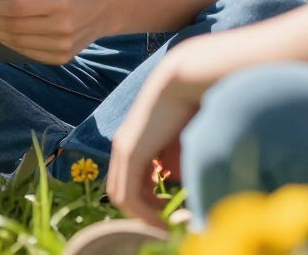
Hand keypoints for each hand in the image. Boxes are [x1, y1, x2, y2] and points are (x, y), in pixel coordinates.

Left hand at [106, 51, 205, 221]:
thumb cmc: (186, 104)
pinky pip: (129, 195)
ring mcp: (123, 150)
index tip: (165, 208)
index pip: (127, 181)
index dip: (144, 200)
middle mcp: (121, 147)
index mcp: (131, 142)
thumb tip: (169, 177)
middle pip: (120, 192)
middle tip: (163, 224)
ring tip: (165, 226)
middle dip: (141, 212)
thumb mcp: (176, 140)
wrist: (182, 80)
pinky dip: (143, 213)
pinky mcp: (131, 153)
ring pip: (121, 197)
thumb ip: (169, 160)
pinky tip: (162, 220)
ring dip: (142, 217)